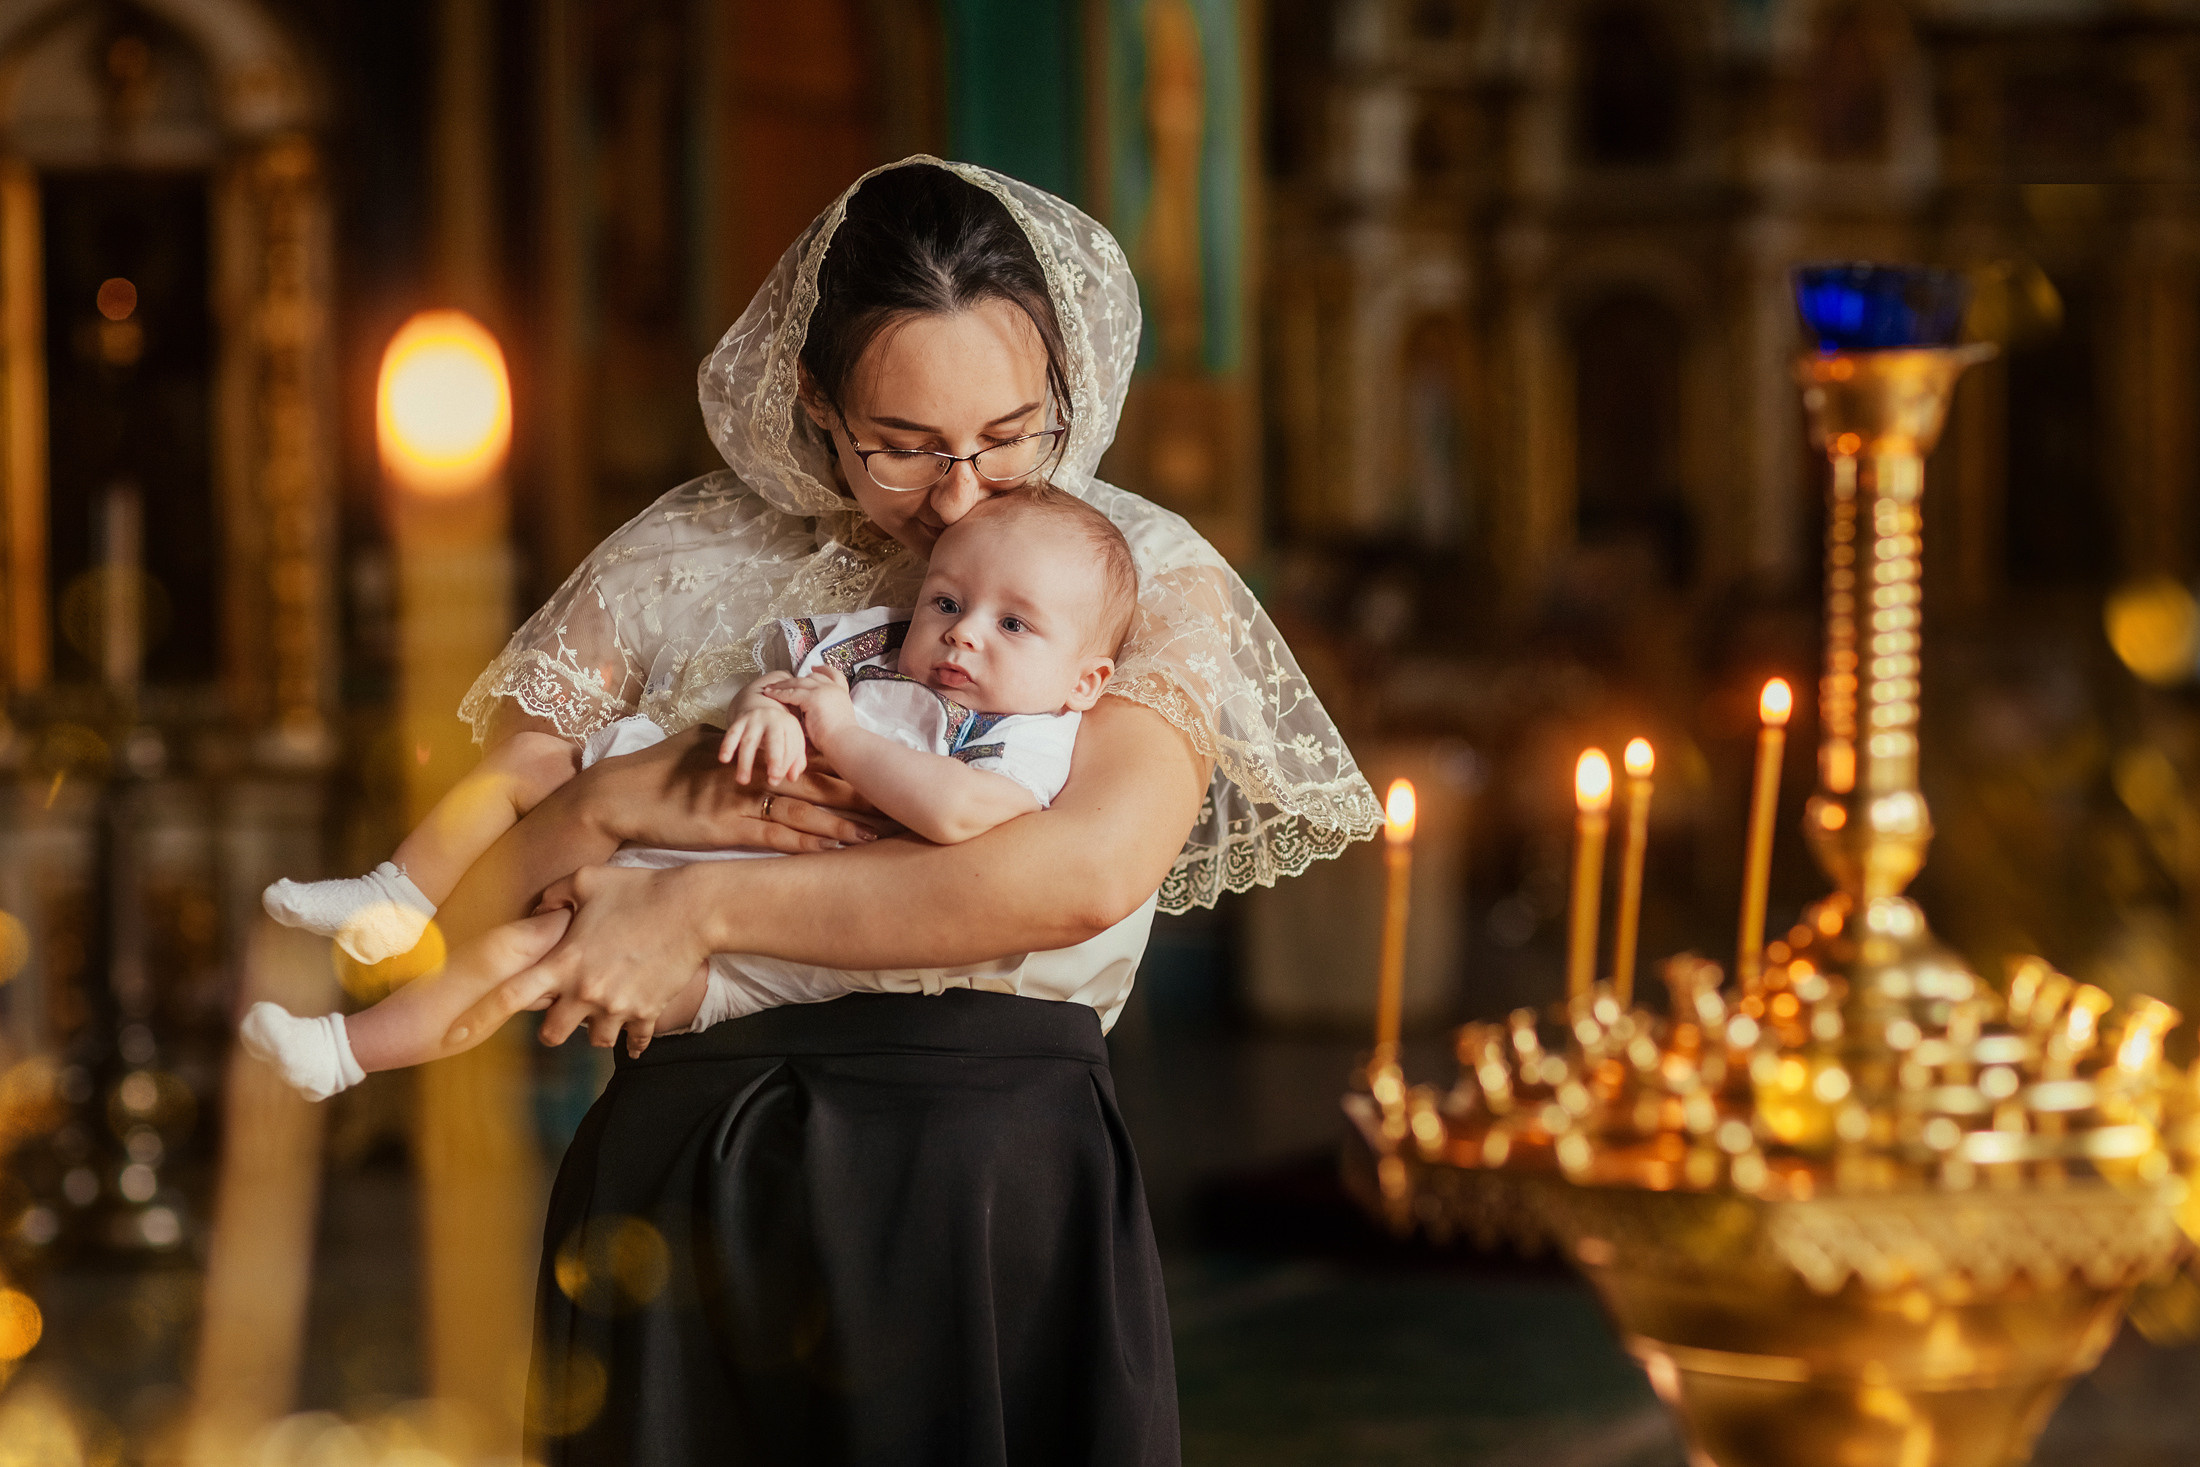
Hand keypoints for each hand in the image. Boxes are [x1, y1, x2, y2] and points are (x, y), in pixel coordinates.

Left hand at [443, 863, 708, 1051]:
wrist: (696, 909)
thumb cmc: (640, 888)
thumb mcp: (589, 879)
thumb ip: (555, 894)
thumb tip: (540, 908)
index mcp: (564, 962)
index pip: (509, 997)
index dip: (476, 1017)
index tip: (452, 1034)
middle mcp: (586, 992)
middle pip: (552, 1034)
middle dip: (554, 1027)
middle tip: (562, 1013)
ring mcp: (618, 1006)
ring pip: (595, 1040)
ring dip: (594, 1029)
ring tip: (605, 1009)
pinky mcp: (648, 1012)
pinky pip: (635, 1041)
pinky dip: (634, 1038)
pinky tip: (636, 1032)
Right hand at [577, 723, 880, 852]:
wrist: (621, 794)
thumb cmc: (658, 769)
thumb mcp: (703, 745)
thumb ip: (738, 744)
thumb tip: (756, 744)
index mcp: (752, 749)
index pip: (808, 756)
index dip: (846, 765)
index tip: (881, 772)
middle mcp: (752, 771)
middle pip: (817, 783)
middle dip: (858, 795)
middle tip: (897, 804)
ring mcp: (742, 801)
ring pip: (804, 812)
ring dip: (842, 825)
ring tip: (879, 835)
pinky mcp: (728, 829)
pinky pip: (776, 838)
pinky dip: (807, 845)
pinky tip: (835, 853)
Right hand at [718, 700, 806, 783]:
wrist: (760, 702)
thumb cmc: (779, 730)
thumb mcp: (792, 740)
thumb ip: (797, 760)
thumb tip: (793, 778)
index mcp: (790, 724)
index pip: (790, 747)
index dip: (785, 765)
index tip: (776, 780)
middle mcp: (773, 719)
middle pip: (775, 741)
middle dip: (774, 759)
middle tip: (772, 780)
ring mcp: (755, 719)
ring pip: (749, 741)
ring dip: (745, 762)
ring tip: (742, 781)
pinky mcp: (739, 720)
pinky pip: (732, 734)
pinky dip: (726, 746)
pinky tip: (723, 759)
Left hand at [765, 666, 857, 749]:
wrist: (844, 742)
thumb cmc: (840, 738)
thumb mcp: (838, 718)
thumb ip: (827, 710)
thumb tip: (814, 713)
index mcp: (841, 692)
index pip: (833, 674)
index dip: (823, 669)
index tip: (814, 667)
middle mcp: (833, 688)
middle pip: (811, 677)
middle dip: (794, 678)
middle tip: (781, 681)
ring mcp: (823, 691)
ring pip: (798, 682)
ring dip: (782, 685)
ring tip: (770, 688)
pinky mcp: (812, 698)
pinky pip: (791, 693)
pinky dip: (778, 693)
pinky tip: (769, 694)